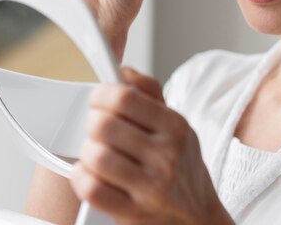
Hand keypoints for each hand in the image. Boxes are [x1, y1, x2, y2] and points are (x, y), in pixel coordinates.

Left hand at [70, 68, 233, 224]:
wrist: (198, 217)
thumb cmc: (182, 168)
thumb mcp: (176, 126)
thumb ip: (150, 94)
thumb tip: (123, 71)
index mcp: (175, 127)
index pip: (124, 98)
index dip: (102, 95)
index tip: (99, 99)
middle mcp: (166, 155)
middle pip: (104, 125)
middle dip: (92, 124)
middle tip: (98, 129)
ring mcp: (151, 187)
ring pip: (95, 157)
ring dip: (87, 153)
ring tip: (96, 153)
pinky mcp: (134, 213)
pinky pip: (92, 189)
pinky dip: (82, 178)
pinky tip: (91, 174)